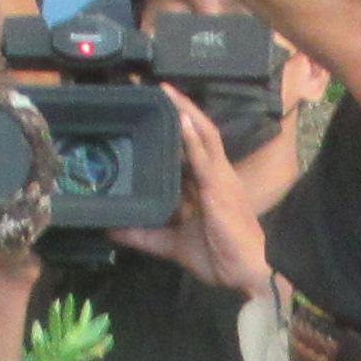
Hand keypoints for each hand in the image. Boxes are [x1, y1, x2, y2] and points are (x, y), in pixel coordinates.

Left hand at [114, 87, 273, 298]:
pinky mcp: (219, 186)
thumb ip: (144, 235)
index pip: (189, 148)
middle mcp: (215, 174)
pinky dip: (192, 136)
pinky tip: (181, 117)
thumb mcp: (172, 244)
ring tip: (165, 90)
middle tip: (154, 87)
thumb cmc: (219, 257)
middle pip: (196, 132)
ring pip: (203, 134)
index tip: (154, 109)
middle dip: (178, 108)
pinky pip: (205, 155)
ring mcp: (219, 177)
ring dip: (184, 110)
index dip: (174, 129)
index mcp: (207, 184)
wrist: (250, 272)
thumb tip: (110, 229)